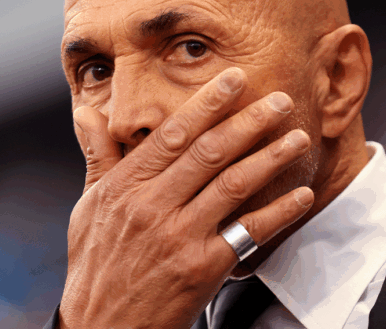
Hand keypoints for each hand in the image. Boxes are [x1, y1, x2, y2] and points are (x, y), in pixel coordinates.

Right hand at [58, 67, 313, 328]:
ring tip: (296, 136)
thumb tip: (85, 115)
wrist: (102, 325)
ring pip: (232, 184)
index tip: (233, 80)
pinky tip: (300, 195)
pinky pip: (248, 232)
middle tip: (278, 99)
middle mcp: (152, 206)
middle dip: (248, 121)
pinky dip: (278, 212)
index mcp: (125, 186)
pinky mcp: (202, 267)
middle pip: (208, 152)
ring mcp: (179, 237)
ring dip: (270, 157)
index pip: (171, 134)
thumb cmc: (95, 264)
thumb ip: (97, 157)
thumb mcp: (88, 206)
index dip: (206, 104)